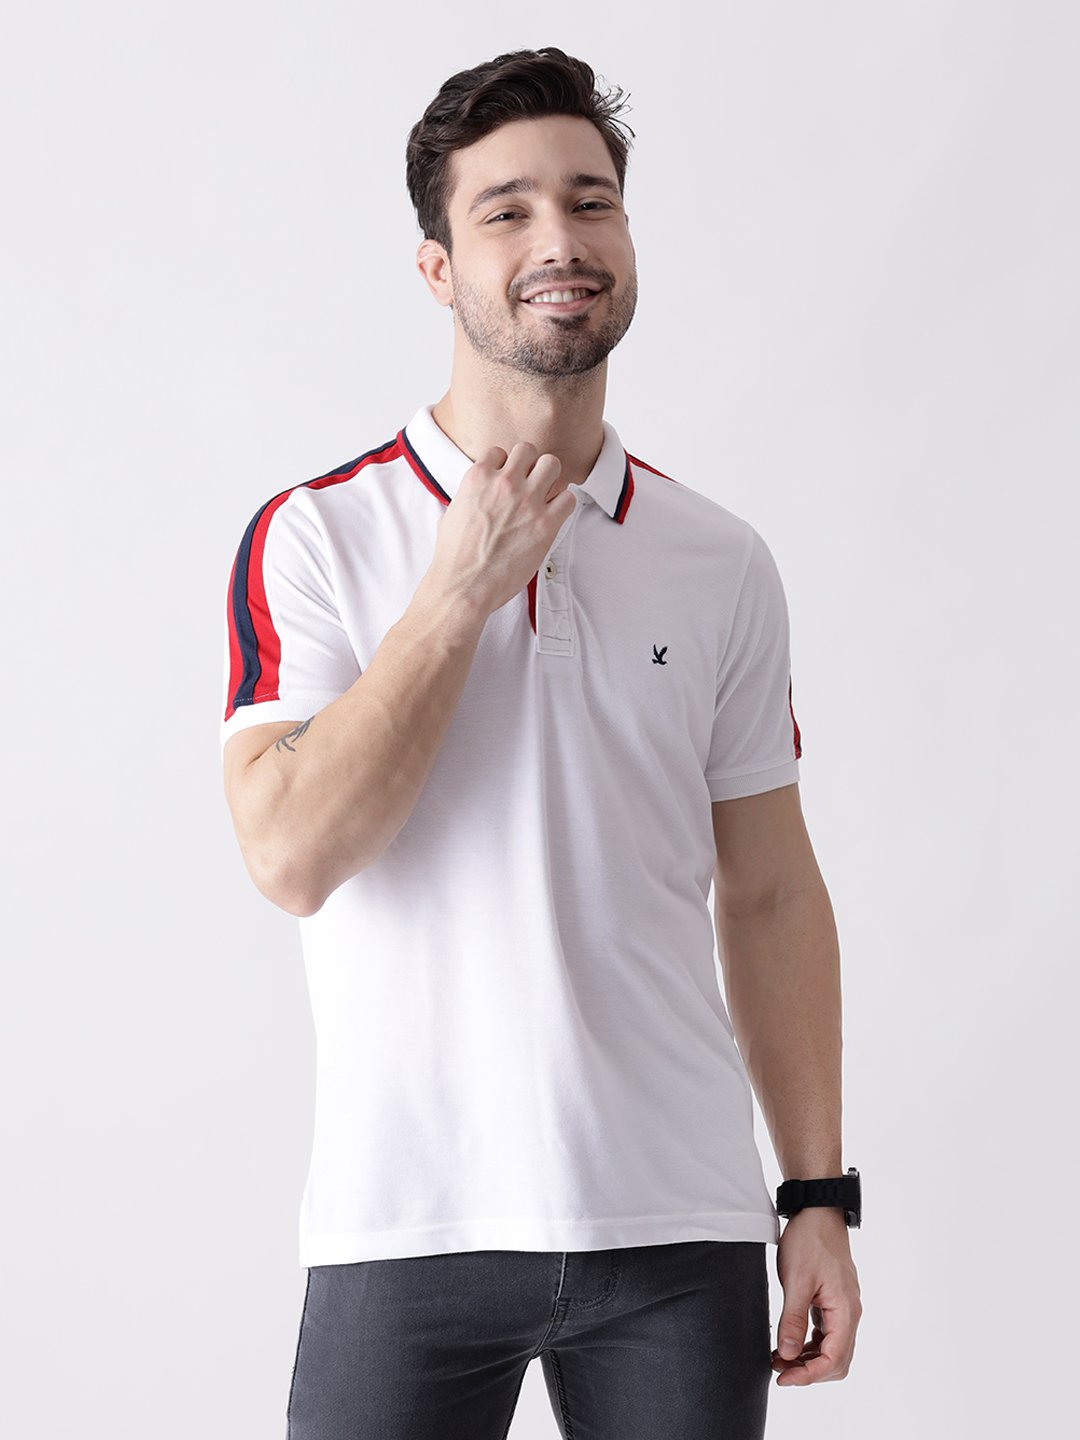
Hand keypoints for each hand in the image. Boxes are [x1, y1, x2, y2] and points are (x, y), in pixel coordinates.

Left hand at [772, 1207, 861, 1384]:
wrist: (817, 1210)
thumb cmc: (809, 1240)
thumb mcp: (796, 1280)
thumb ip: (792, 1320)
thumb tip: (788, 1355)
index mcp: (846, 1310)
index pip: (834, 1359)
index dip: (809, 1376)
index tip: (783, 1378)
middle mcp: (850, 1313)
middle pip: (837, 1360)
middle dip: (809, 1372)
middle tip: (779, 1370)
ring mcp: (843, 1307)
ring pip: (832, 1349)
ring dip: (808, 1359)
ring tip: (778, 1358)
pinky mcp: (833, 1300)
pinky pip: (826, 1333)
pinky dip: (809, 1344)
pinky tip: (788, 1342)